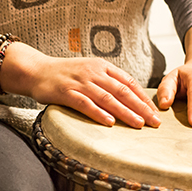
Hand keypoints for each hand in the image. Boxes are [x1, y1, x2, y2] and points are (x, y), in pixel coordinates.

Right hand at [2, 45, 160, 128]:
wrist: (36, 70)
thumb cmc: (64, 74)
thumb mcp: (88, 71)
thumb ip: (106, 81)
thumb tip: (128, 97)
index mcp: (102, 66)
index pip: (129, 82)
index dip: (143, 98)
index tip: (155, 111)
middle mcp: (93, 73)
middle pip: (123, 91)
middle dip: (141, 108)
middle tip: (154, 122)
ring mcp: (80, 82)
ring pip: (108, 98)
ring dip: (125, 112)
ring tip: (139, 124)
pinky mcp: (65, 92)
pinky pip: (85, 104)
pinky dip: (98, 113)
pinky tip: (110, 122)